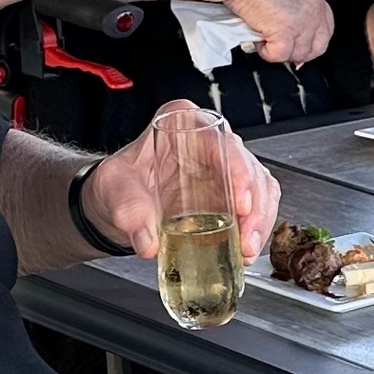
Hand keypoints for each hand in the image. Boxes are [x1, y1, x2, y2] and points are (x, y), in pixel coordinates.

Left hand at [79, 109, 280, 253]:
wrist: (114, 205)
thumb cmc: (118, 184)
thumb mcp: (113, 190)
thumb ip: (128, 211)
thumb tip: (148, 242)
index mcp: (182, 124)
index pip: (220, 140)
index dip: (238, 169)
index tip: (240, 202)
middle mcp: (210, 141)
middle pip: (247, 166)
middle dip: (254, 204)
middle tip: (245, 236)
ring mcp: (224, 167)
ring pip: (260, 187)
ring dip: (260, 221)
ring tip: (247, 249)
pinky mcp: (231, 193)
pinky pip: (257, 206)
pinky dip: (257, 228)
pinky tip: (247, 248)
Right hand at [224, 0, 335, 65]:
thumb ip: (292, 6)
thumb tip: (289, 30)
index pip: (326, 26)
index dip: (312, 41)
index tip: (301, 47)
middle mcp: (313, 7)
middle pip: (320, 45)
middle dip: (300, 53)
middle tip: (282, 50)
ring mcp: (302, 21)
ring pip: (298, 54)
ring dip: (278, 50)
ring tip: (262, 36)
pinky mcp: (286, 32)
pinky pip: (280, 55)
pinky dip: (266, 52)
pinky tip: (256, 38)